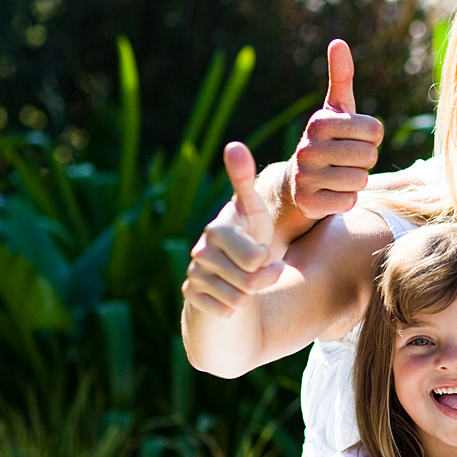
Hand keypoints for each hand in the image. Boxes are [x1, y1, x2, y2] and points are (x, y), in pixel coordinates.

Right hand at [182, 141, 282, 316]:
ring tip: (245, 283)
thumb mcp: (256, 215)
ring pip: (239, 298)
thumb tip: (233, 145)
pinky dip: (233, 309)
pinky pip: (224, 311)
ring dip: (250, 295)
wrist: (234, 276)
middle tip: (259, 271)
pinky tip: (229, 298)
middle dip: (262, 280)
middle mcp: (200, 250)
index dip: (266, 260)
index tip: (263, 254)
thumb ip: (246, 184)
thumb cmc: (252, 242)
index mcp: (218, 229)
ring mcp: (193, 274)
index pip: (255, 257)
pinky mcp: (190, 296)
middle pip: (250, 279)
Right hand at [288, 39, 383, 219]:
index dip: (371, 138)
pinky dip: (346, 199)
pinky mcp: (308, 203)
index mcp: (319, 122)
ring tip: (338, 176)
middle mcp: (307, 148)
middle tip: (345, 160)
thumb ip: (341, 77)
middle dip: (364, 160)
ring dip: (356, 181)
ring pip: (360, 179)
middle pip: (369, 155)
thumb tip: (338, 42)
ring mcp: (305, 177)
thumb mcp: (335, 110)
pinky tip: (330, 193)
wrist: (295, 184)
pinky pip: (349, 201)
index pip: (375, 130)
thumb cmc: (326, 142)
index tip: (352, 140)